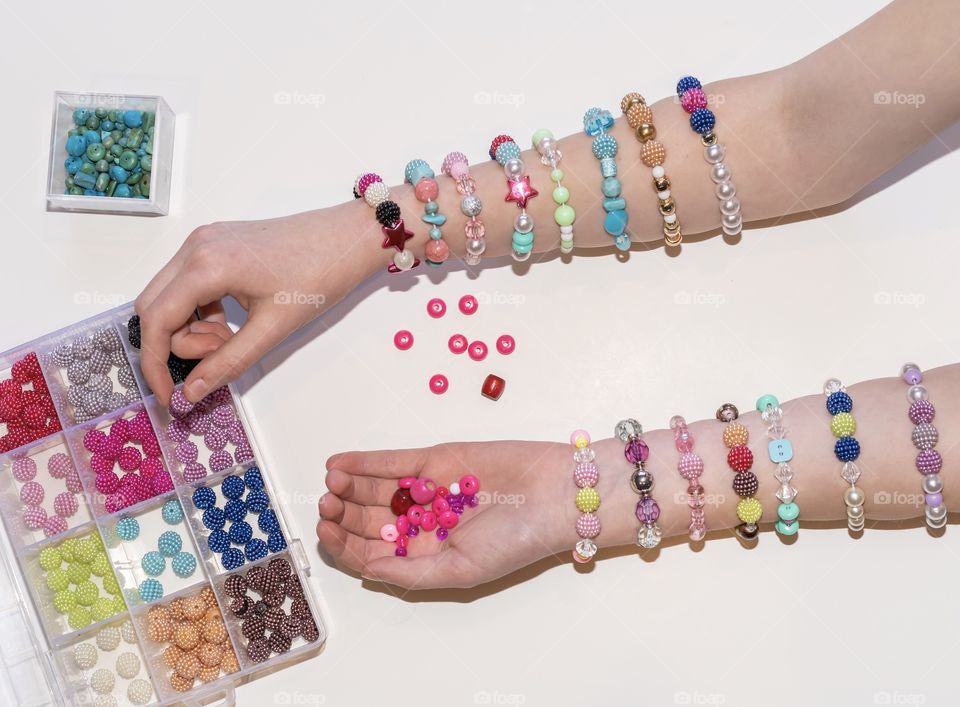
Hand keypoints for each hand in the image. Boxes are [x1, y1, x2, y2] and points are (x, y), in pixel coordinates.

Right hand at [134, 207, 372, 404]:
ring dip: (190, 328)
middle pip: (154, 307)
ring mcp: (204, 241)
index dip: (155, 362)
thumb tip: (192, 391)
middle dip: (174, 343)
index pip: (155, 320)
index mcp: (206, 265)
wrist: (348, 239)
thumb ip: (228, 362)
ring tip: (231, 340)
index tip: (169, 394)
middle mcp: (196, 247)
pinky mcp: (216, 244)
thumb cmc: (320, 275)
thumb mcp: (273, 328)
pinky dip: (201, 311)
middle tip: (213, 359)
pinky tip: (232, 323)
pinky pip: (188, 285)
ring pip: (170, 296)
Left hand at [317, 441, 569, 589]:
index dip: (346, 543)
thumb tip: (367, 570)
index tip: (327, 531)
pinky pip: (393, 461)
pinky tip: (340, 463)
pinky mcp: (437, 459)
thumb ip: (412, 572)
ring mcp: (428, 488)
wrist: (554, 496)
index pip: (374, 551)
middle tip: (327, 504)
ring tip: (331, 482)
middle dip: (344, 512)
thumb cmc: (515, 542)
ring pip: (377, 488)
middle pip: (370, 518)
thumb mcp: (461, 571)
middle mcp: (424, 522)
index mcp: (427, 554)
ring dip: (350, 485)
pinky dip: (365, 462)